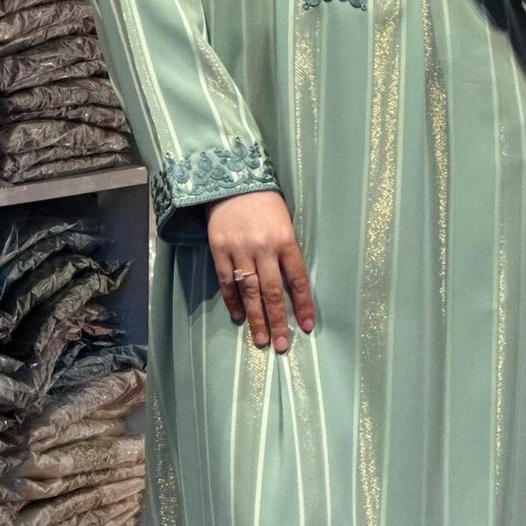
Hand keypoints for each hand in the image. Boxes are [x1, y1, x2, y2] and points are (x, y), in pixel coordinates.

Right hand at [205, 190, 315, 353]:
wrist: (231, 179)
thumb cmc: (264, 202)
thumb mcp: (284, 222)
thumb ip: (286, 252)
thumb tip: (290, 286)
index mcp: (286, 240)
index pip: (298, 280)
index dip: (303, 305)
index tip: (306, 327)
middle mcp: (264, 248)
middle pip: (273, 292)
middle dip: (279, 322)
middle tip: (282, 346)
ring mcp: (240, 250)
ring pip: (251, 292)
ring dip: (256, 319)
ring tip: (261, 340)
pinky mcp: (219, 249)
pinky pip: (228, 281)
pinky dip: (233, 300)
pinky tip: (239, 316)